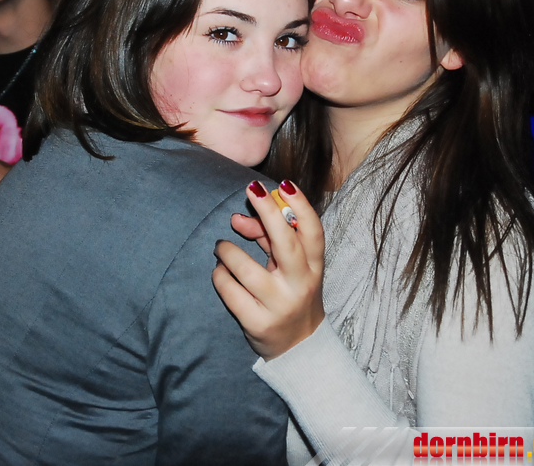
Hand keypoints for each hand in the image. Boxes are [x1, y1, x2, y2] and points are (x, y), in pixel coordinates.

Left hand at [212, 180, 325, 360]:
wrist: (299, 347)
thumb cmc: (291, 293)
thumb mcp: (289, 267)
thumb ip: (268, 238)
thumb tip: (237, 218)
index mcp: (314, 267)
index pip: (313, 232)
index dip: (301, 206)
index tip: (284, 185)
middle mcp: (301, 285)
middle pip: (286, 243)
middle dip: (268, 213)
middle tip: (251, 190)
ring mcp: (280, 305)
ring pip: (247, 270)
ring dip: (228, 252)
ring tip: (220, 247)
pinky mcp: (258, 324)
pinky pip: (231, 292)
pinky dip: (220, 277)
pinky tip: (219, 272)